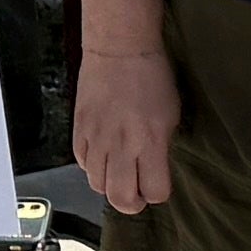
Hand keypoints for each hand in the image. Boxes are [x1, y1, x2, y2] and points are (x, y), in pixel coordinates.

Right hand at [72, 39, 177, 221]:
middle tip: (138, 192)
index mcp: (150, 141)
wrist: (118, 48)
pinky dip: (93, 167)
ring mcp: (97, 139)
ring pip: (98, 185)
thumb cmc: (150, 75)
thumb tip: (155, 169)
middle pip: (121, 199)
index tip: (159, 185)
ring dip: (111, 184)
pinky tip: (103, 155)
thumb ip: (162, 147)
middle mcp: (121, 145)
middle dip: (132, 202)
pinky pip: (82, 164)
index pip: (155, 192)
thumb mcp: (171, 114)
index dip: (158, 193)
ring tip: (120, 172)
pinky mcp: (79, 130)